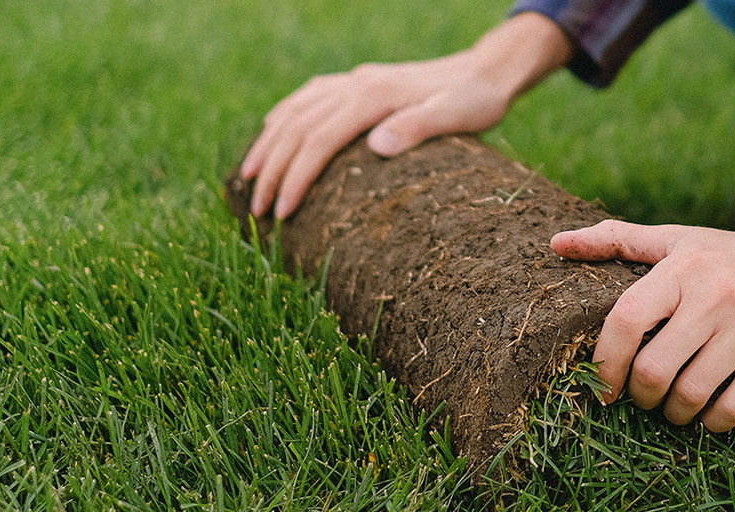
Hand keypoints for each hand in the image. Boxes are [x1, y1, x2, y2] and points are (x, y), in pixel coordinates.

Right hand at [240, 12, 570, 219]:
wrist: (486, 72)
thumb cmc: (476, 102)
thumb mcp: (458, 116)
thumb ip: (420, 127)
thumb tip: (376, 146)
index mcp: (373, 95)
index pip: (318, 140)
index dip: (295, 178)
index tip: (282, 214)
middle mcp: (356, 83)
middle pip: (297, 127)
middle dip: (272, 171)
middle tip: (257, 211)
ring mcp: (354, 81)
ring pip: (295, 111)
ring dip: (268, 145)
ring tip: (248, 179)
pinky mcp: (359, 83)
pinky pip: (308, 97)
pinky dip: (284, 116)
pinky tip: (273, 131)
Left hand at [551, 220, 734, 430]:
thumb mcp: (682, 240)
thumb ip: (618, 240)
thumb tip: (557, 243)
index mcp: (684, 267)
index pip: (626, 320)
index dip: (605, 361)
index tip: (602, 383)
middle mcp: (715, 295)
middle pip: (654, 370)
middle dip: (639, 396)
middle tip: (641, 397)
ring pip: (690, 395)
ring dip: (673, 414)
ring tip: (672, 408)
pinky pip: (732, 409)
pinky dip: (712, 423)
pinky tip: (708, 414)